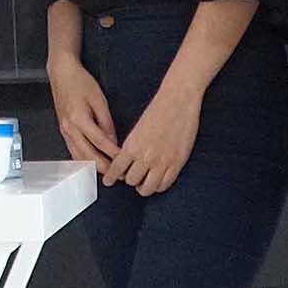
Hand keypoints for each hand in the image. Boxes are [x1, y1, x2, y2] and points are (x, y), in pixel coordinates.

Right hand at [46, 58, 118, 166]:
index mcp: (79, 119)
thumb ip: (106, 122)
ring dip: (94, 167)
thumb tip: (113, 141)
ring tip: (109, 172)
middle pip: (88, 156)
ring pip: (79, 158)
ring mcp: (64, 132)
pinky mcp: (63, 132)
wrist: (61, 73)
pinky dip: (84, 161)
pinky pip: (73, 152)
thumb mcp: (99, 99)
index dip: (114, 155)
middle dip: (105, 167)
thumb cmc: (80, 82)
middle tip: (119, 173)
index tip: (124, 161)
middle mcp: (70, 129)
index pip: (100, 144)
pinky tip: (93, 163)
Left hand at [103, 82, 200, 196]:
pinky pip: (164, 185)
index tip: (108, 181)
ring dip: (144, 187)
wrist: (178, 99)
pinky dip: (159, 186)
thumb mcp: (138, 128)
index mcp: (132, 145)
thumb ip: (132, 146)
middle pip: (131, 181)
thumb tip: (127, 161)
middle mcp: (145, 156)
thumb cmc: (158, 109)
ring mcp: (162, 161)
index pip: (116, 168)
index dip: (111, 177)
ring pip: (147, 188)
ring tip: (144, 183)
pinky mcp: (176, 163)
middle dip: (130, 180)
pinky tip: (157, 182)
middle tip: (132, 178)